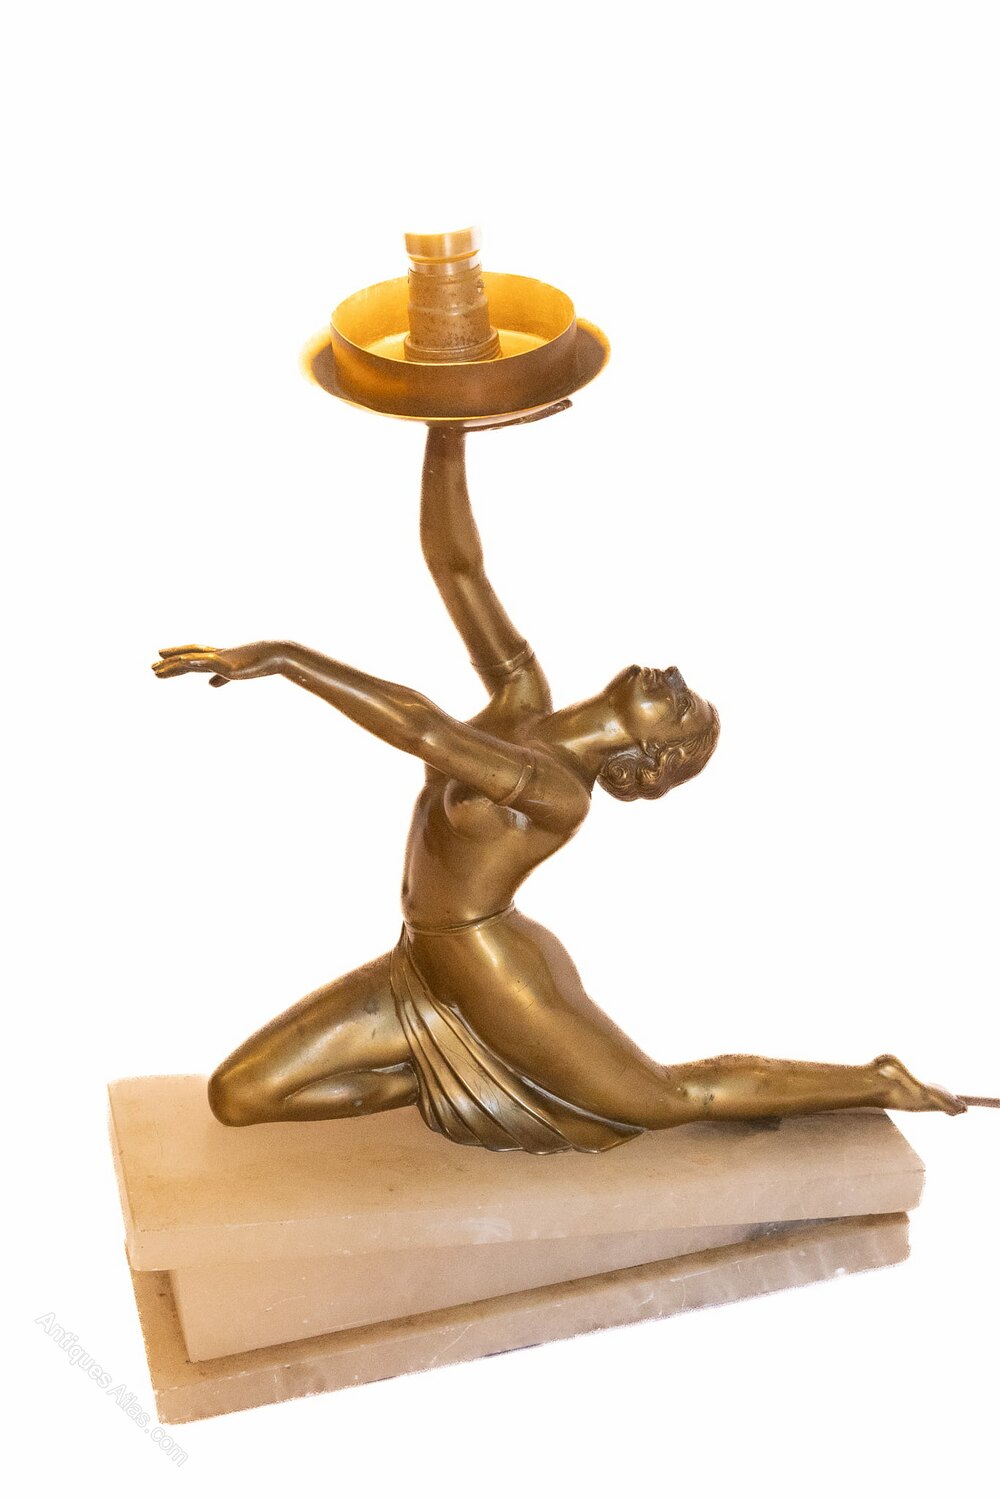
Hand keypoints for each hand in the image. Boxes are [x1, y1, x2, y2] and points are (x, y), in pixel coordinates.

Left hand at [152, 641, 287, 686]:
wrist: (274, 655)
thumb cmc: (258, 663)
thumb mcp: (236, 674)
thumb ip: (222, 678)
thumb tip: (210, 685)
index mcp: (217, 658)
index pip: (191, 657)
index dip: (175, 658)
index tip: (159, 659)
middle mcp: (215, 655)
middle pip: (187, 657)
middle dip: (169, 663)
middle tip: (152, 668)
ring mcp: (219, 658)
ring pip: (191, 659)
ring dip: (174, 664)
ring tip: (158, 670)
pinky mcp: (226, 663)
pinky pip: (205, 660)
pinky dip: (192, 660)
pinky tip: (181, 661)